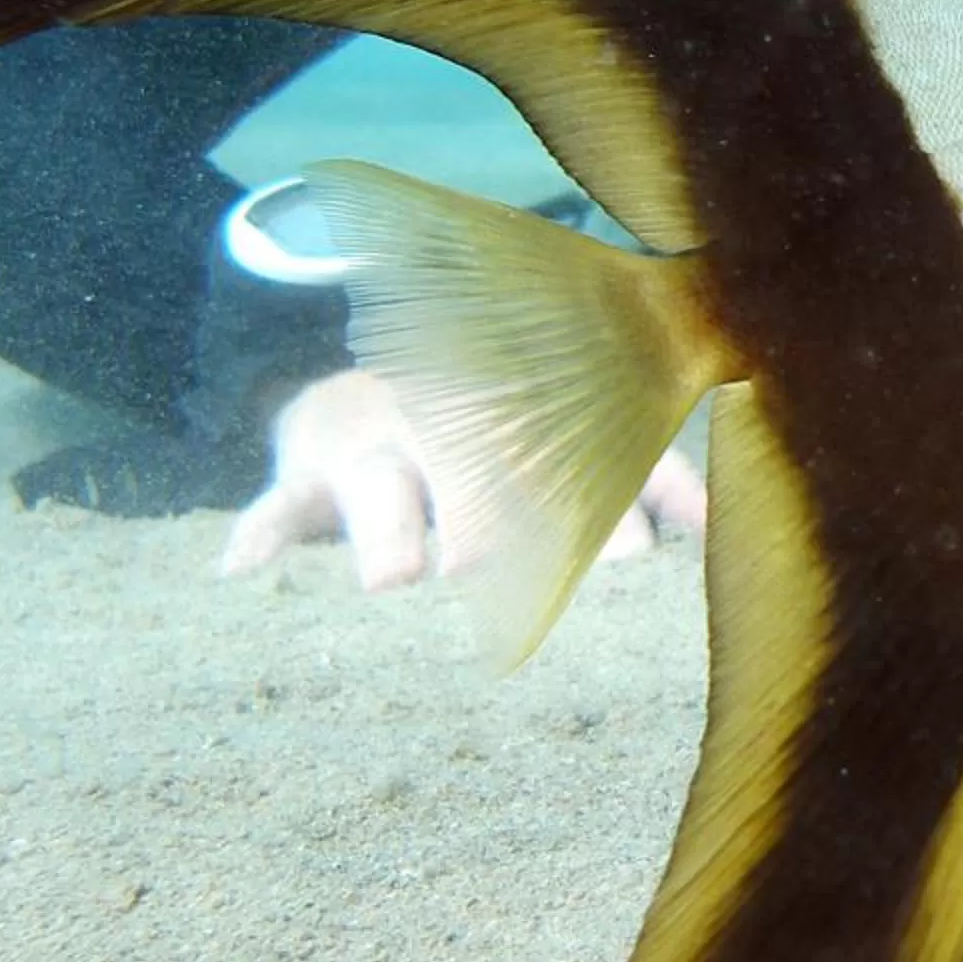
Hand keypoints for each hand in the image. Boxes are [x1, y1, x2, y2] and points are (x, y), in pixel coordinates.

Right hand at [221, 368, 705, 592]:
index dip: (603, 505)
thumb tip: (721, 524)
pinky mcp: (309, 468)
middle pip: (474, 469)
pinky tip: (241, 569)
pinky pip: (278, 502)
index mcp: (529, 413)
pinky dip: (260, 532)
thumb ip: (649, 483)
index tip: (634, 559)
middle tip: (499, 565)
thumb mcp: (571, 448)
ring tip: (395, 576)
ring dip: (386, 525)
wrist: (373, 385)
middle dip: (493, 518)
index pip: (574, 456)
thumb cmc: (499, 437)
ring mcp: (376, 440)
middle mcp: (454, 417)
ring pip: (379, 481)